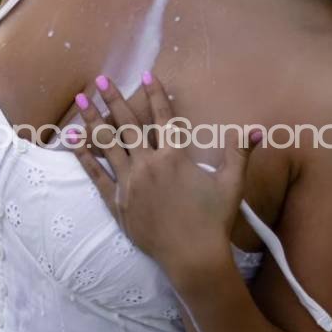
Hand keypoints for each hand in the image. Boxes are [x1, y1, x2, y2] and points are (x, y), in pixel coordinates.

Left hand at [64, 70, 263, 282]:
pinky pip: (97, 175)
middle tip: (101, 80)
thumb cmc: (214, 220)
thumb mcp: (232, 184)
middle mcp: (149, 165)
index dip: (155, 94)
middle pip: (128, 125)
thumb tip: (257, 129)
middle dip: (113, 99)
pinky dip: (85, 156)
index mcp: (175, 156)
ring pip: (108, 145)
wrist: (192, 256)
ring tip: (81, 101)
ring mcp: (129, 183)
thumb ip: (240, 152)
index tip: (146, 75)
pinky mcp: (117, 202)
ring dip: (94, 120)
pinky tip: (74, 141)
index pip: (163, 117)